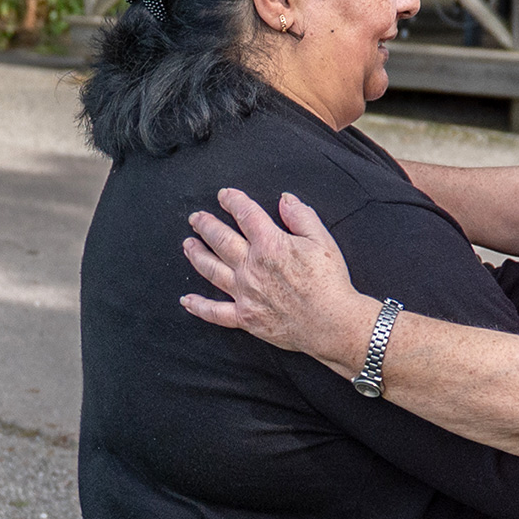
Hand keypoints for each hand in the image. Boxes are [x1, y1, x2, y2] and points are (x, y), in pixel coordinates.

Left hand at [180, 188, 377, 368]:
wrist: (332, 323)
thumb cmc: (330, 282)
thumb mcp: (322, 240)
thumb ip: (301, 216)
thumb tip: (284, 199)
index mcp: (269, 244)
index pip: (245, 215)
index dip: (232, 201)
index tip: (224, 195)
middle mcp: (251, 267)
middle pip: (220, 239)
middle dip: (206, 225)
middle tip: (196, 218)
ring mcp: (245, 293)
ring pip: (211, 270)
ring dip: (197, 255)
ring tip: (188, 244)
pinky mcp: (245, 317)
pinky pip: (215, 312)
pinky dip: (199, 306)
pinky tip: (186, 300)